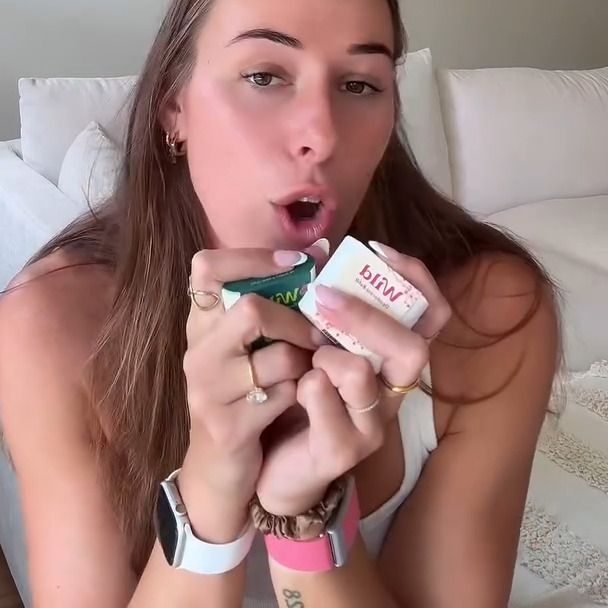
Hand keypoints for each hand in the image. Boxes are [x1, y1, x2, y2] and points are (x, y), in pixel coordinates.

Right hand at [181, 243, 329, 516]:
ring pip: (278, 356)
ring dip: (305, 361)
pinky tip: (301, 397)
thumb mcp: (246, 343)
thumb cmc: (241, 392)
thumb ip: (274, 300)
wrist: (218, 469)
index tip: (297, 263)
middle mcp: (198, 351)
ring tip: (311, 368)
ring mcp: (209, 390)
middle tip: (316, 332)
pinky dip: (302, 393)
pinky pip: (284, 395)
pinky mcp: (228, 426)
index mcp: (200, 322)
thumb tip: (322, 249)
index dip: (253, 258)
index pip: (207, 267)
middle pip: (250, 308)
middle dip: (295, 319)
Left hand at [254, 245, 451, 514]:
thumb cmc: (299, 388)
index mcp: (392, 357)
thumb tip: (321, 247)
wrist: (273, 460)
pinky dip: (303, 386)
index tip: (376, 251)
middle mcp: (393, 389)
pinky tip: (293, 389)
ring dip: (325, 356)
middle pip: (414, 348)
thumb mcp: (316, 339)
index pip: (433, 314)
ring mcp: (372, 424)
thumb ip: (326, 300)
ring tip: (306, 361)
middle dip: (365, 315)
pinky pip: (324, 401)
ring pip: (362, 374)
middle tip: (321, 297)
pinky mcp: (342, 450)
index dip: (417, 278)